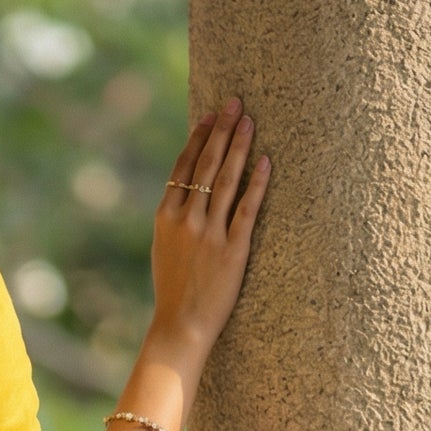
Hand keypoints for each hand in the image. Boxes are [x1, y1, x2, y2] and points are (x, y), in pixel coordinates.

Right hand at [149, 99, 270, 362]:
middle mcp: (186, 220)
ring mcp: (209, 234)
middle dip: (221, 131)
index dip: (198, 139)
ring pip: (226, 180)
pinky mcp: (233, 250)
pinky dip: (258, 183)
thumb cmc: (173, 290)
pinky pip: (247, 209)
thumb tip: (188, 192)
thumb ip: (175, 219)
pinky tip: (266, 162)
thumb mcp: (163, 248)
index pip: (183, 168)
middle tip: (235, 103)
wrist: (179, 326)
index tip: (210, 116)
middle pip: (206, 166)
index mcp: (165, 217)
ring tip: (250, 121)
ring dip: (239, 147)